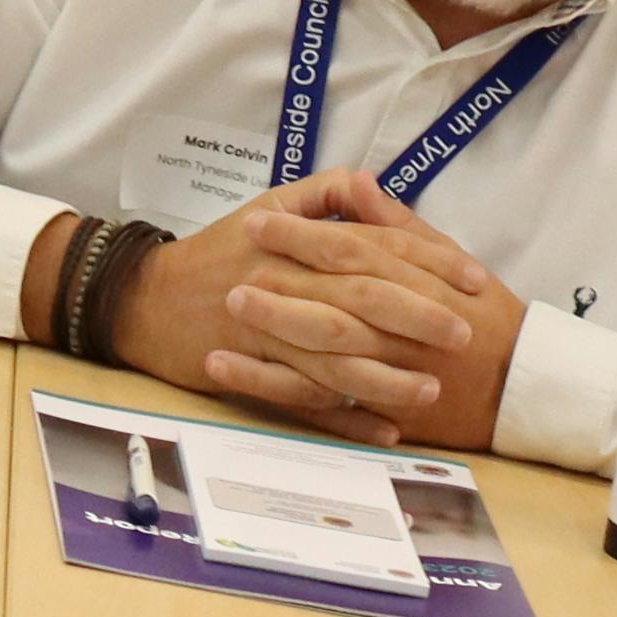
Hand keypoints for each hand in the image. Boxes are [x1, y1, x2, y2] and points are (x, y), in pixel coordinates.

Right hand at [120, 170, 513, 444]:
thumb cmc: (215, 253)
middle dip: (416, 317)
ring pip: (333, 355)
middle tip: (463, 336)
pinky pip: (301, 398)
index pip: (373, 246)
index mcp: (295, 240)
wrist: (143, 298)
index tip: (473, 279)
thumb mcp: (267, 207)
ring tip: (431, 393)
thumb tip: (374, 186)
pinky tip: (383, 430)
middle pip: (359, 298)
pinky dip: (343, 417)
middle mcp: (283, 282)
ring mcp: (264, 330)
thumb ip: (324, 193)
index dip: (427, 261)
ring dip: (385, 377)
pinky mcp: (248, 369)